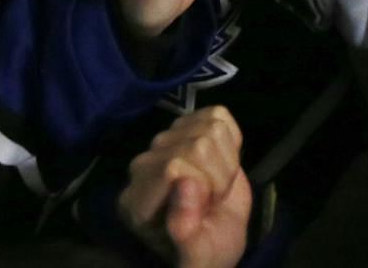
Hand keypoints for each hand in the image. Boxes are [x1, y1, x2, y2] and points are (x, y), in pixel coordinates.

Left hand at [118, 107, 251, 267]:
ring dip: (225, 162)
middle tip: (213, 202)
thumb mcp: (199, 258)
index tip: (205, 212)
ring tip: (216, 186)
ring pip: (210, 127)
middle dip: (218, 177)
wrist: (220, 234)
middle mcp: (143, 166)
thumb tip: (185, 182)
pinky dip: (230, 141)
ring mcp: (164, 141)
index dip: (203, 186)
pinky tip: (220, 163)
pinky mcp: (189, 124)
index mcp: (136, 202)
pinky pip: (218, 115)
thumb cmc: (207, 250)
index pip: (174, 166)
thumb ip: (185, 232)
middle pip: (196, 146)